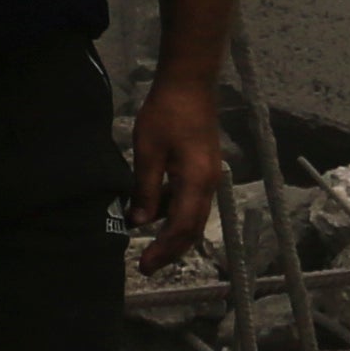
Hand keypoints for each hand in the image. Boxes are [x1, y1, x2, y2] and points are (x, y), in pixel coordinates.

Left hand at [126, 75, 223, 269]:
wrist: (190, 84)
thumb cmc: (166, 114)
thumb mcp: (148, 152)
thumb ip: (145, 189)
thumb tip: (141, 223)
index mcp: (196, 182)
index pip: (181, 228)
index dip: (164, 250)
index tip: (144, 266)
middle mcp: (208, 185)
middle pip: (192, 228)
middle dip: (170, 250)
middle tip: (146, 266)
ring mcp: (208, 177)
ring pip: (192, 216)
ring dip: (172, 232)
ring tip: (147, 245)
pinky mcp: (203, 169)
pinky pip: (190, 201)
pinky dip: (174, 213)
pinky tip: (154, 213)